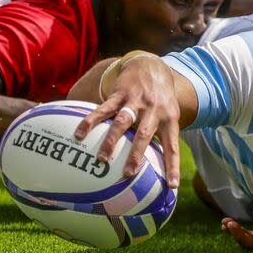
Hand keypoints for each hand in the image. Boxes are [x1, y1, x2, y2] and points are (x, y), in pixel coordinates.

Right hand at [74, 55, 180, 188]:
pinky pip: (103, 109)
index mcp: (169, 119)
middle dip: (135, 155)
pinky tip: (79, 134)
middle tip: (127, 174)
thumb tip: (161, 168)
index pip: (172, 146)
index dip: (172, 166)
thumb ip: (163, 137)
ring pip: (122, 123)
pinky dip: (91, 122)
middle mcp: (153, 110)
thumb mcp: (170, 114)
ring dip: (111, 142)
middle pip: (144, 135)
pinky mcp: (119, 94)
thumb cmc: (161, 99)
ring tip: (102, 159)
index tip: (172, 186)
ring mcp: (135, 101)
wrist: (151, 66)